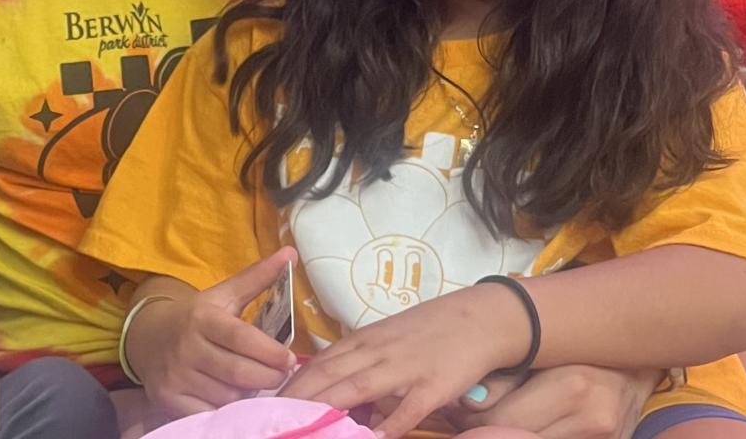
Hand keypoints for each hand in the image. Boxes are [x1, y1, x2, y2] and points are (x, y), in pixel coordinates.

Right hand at [130, 249, 297, 418]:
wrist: (148, 337)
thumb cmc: (196, 317)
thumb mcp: (223, 295)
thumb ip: (257, 278)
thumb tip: (291, 252)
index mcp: (202, 317)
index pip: (240, 337)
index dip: (269, 352)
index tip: (290, 359)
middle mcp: (186, 346)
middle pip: (237, 372)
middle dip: (267, 377)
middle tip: (281, 375)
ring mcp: (175, 375)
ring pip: (226, 396)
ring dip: (247, 394)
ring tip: (255, 383)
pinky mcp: (168, 398)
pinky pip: (208, 413)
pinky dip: (226, 410)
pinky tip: (233, 399)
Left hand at [279, 282, 530, 438]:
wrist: (480, 318)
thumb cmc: (429, 330)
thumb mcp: (387, 340)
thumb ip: (359, 362)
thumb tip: (330, 388)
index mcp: (363, 341)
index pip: (318, 364)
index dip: (290, 384)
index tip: (265, 402)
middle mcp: (377, 352)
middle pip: (329, 376)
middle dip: (298, 399)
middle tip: (272, 419)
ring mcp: (405, 368)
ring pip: (358, 388)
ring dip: (329, 408)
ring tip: (304, 427)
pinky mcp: (434, 385)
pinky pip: (408, 407)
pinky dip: (390, 422)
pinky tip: (374, 438)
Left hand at [451, 365, 659, 438]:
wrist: (634, 367)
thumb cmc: (578, 352)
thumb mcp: (541, 353)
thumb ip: (502, 379)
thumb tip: (465, 404)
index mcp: (572, 386)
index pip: (498, 420)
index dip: (469, 418)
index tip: (457, 410)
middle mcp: (593, 418)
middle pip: (514, 438)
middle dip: (484, 431)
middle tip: (470, 419)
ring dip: (508, 437)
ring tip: (498, 422)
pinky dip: (532, 438)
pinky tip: (526, 428)